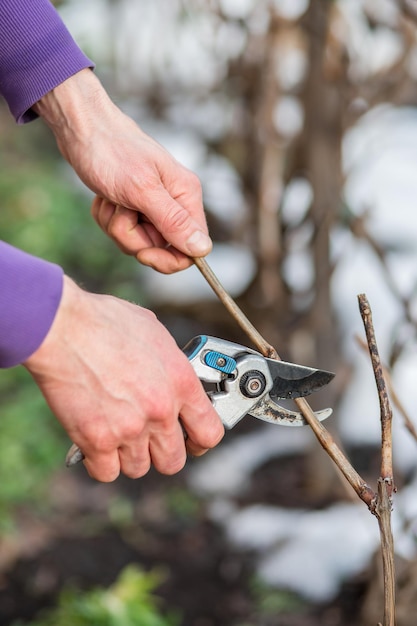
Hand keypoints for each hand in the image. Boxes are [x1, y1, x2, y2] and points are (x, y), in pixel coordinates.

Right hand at [23, 277, 223, 481]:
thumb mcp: (155, 334)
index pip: (209, 433)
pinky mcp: (96, 440)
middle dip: (161, 452)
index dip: (200, 441)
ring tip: (117, 433)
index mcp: (181, 382)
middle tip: (148, 439)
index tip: (191, 440)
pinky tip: (95, 442)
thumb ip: (169, 365)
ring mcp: (129, 429)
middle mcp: (160, 410)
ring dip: (128, 455)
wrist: (62, 326)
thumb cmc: (104, 321)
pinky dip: (100, 462)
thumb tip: (171, 377)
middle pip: (173, 461)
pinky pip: (106, 472)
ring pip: (138, 468)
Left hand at [33, 70, 211, 273]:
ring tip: (111, 200)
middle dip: (133, 237)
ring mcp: (152, 205)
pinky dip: (107, 218)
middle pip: (160, 248)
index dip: (168, 259)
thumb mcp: (143, 190)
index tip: (143, 254)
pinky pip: (122, 230)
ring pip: (137, 241)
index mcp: (185, 196)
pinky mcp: (133, 205)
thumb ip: (174, 222)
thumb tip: (203, 249)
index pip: (191, 249)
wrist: (83, 129)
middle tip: (120, 212)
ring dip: (116, 225)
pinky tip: (104, 199)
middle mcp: (174, 202)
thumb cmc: (112, 151)